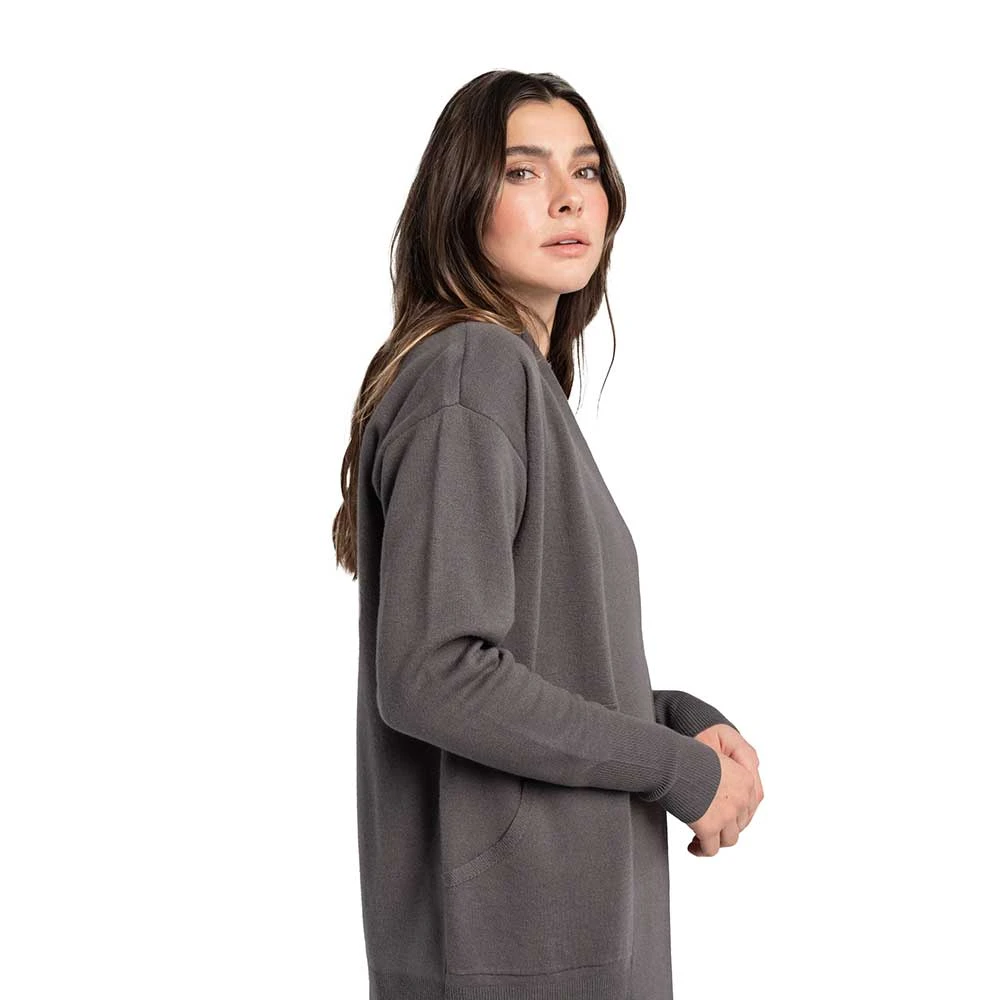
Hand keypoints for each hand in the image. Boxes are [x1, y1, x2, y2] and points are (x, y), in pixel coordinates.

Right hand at [687, 724, 763, 856]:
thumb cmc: (687, 756)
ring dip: (716, 841)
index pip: (750, 807)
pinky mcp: (709, 827)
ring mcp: (726, 815)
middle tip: (712, 828)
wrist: (672, 761)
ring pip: (728, 840)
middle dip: (725, 827)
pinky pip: (710, 849)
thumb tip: (721, 789)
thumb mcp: (716, 759)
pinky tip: (693, 847)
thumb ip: (726, 775)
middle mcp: (741, 800)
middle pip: (740, 824)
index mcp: (745, 780)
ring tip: (702, 840)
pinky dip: (701, 850)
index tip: (724, 817)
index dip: (736, 814)